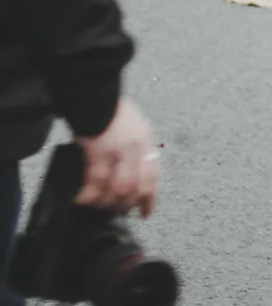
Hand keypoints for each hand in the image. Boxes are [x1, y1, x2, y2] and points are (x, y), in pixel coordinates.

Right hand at [75, 97, 159, 216]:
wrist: (94, 92)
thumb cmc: (110, 108)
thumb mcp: (133, 126)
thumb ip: (135, 148)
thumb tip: (130, 173)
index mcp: (146, 139)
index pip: (154, 175)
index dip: (150, 198)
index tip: (145, 213)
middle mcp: (137, 145)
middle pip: (137, 186)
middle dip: (127, 204)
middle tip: (117, 211)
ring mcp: (119, 148)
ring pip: (117, 188)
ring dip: (107, 202)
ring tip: (99, 206)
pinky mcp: (98, 149)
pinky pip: (95, 181)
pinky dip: (89, 194)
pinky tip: (83, 198)